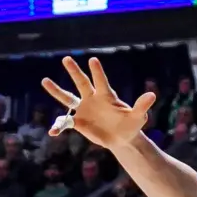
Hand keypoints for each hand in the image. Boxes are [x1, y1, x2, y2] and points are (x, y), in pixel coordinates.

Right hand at [40, 56, 156, 152]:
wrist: (121, 138)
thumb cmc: (130, 125)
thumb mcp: (137, 117)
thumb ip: (141, 106)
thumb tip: (152, 95)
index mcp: (106, 96)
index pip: (101, 81)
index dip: (97, 72)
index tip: (92, 59)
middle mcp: (92, 98)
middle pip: (81, 82)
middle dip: (74, 71)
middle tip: (66, 59)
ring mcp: (83, 109)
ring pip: (67, 98)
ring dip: (56, 91)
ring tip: (45, 81)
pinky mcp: (78, 122)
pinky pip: (65, 122)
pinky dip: (59, 126)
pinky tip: (53, 131)